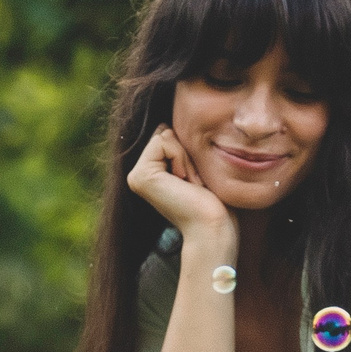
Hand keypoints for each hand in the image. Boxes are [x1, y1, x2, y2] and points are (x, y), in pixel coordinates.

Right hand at [127, 126, 233, 243]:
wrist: (212, 228)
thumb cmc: (213, 202)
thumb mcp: (196, 168)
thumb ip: (181, 148)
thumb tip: (170, 123)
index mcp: (150, 172)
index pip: (168, 135)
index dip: (189, 150)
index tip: (195, 180)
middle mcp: (138, 174)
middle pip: (165, 132)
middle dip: (186, 152)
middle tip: (193, 183)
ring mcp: (136, 176)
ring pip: (164, 135)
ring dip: (186, 157)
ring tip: (190, 184)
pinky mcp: (140, 176)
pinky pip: (164, 142)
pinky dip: (181, 158)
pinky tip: (185, 183)